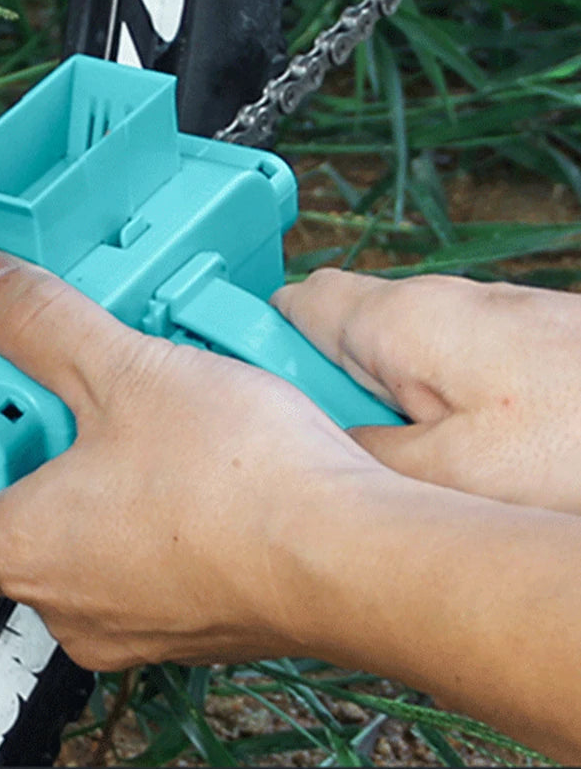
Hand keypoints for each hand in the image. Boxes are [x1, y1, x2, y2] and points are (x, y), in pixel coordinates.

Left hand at [0, 248, 392, 670]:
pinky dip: (163, 529)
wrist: (352, 554)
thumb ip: (40, 322)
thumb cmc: (234, 482)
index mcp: (26, 548)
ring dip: (108, 501)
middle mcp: (72, 607)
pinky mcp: (201, 629)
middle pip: (27, 538)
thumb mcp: (123, 368)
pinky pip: (157, 574)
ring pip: (96, 557)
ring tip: (146, 432)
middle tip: (74, 414)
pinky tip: (202, 475)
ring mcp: (140, 630)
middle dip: (44, 476)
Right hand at [272, 269, 580, 513]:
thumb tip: (326, 450)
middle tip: (360, 459)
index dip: (260, 345)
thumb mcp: (450, 475)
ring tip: (428, 469)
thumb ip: (365, 456)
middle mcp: (436, 302)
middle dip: (336, 397)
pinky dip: (442, 409)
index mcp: (398, 320)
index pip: (291, 304)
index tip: (256, 399)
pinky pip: (448, 369)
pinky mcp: (520, 339)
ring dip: (393, 410)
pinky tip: (476, 457)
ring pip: (397, 360)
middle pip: (343, 339)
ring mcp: (482, 316)